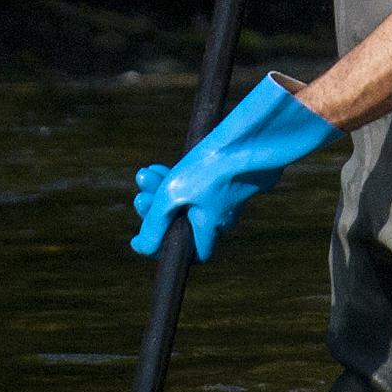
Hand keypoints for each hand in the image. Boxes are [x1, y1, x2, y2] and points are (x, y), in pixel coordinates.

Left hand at [130, 73, 338, 255]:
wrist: (251, 138)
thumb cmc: (211, 169)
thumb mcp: (172, 197)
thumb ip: (154, 226)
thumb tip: (142, 248)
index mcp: (211, 228)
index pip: (191, 253)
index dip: (165, 246)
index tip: (143, 233)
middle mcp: (223, 218)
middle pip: (181, 222)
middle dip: (156, 208)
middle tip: (141, 194)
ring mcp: (228, 198)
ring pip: (187, 201)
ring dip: (162, 189)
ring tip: (145, 173)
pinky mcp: (230, 179)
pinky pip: (198, 186)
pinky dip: (178, 179)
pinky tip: (159, 166)